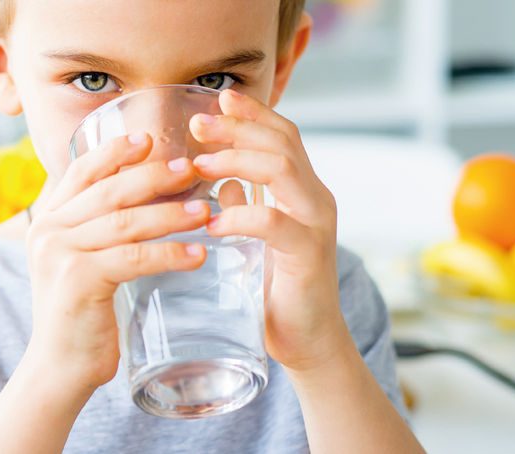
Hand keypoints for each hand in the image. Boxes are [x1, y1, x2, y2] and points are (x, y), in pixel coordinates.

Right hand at [24, 133, 210, 389]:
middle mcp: (48, 230)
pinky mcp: (77, 281)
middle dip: (153, 176)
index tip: (149, 138)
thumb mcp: (84, 262)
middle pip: (108, 190)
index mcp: (49, 220)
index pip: (79, 170)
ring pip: (123, 221)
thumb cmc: (82, 316)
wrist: (59, 368)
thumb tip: (150, 198)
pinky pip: (132, 258)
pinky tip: (197, 254)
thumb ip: (101, 231)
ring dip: (169, 213)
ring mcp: (59, 254)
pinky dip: (168, 253)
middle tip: (191, 169)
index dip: (115, 151)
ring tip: (205, 211)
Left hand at [189, 89, 347, 372]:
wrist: (307, 341)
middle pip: (282, 142)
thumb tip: (223, 181)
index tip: (217, 100)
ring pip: (282, 169)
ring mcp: (316, 224)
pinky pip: (274, 222)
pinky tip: (213, 222)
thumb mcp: (257, 239)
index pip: (282, 136)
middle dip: (239, 127)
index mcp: (303, 191)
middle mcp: (316, 198)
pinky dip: (240, 216)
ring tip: (199, 165)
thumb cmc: (278, 290)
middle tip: (198, 124)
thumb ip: (247, 206)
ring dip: (236, 160)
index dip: (253, 115)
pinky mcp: (308, 254)